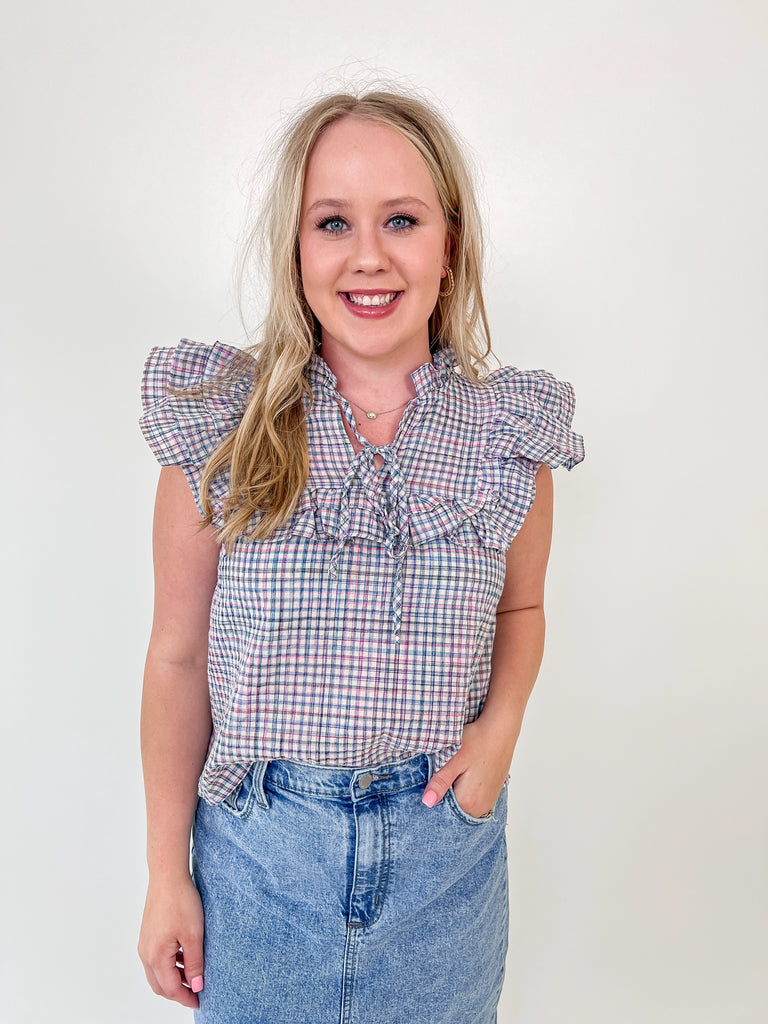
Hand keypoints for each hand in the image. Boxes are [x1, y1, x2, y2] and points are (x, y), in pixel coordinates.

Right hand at [138, 873, 204, 1008]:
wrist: (167, 875)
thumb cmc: (181, 901)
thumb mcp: (194, 935)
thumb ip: (194, 964)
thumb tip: (196, 986)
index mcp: (156, 956)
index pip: (170, 988)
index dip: (186, 998)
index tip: (200, 1002)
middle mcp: (146, 952)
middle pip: (160, 985)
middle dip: (177, 992)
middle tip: (196, 993)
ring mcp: (145, 943)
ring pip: (157, 972)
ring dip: (173, 979)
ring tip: (193, 976)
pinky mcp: (148, 934)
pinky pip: (156, 958)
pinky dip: (169, 965)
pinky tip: (185, 957)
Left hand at [422, 715, 519, 817]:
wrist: (500, 730)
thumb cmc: (478, 741)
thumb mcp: (454, 759)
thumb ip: (440, 782)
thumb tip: (427, 802)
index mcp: (469, 802)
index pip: (441, 811)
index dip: (433, 796)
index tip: (432, 781)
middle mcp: (480, 807)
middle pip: (453, 809)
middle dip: (444, 795)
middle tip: (446, 772)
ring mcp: (488, 802)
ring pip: (463, 804)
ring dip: (455, 793)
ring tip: (457, 771)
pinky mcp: (492, 794)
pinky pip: (473, 800)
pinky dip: (466, 791)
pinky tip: (465, 774)